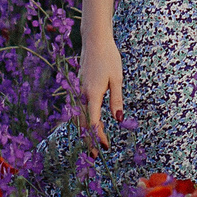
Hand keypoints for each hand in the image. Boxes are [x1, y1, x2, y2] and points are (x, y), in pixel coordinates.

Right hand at [75, 32, 122, 149]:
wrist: (94, 41)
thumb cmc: (109, 57)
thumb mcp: (117, 79)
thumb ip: (116, 100)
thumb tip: (118, 120)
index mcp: (92, 94)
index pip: (94, 122)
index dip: (99, 137)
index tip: (105, 147)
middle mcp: (81, 94)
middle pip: (83, 123)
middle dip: (88, 140)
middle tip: (94, 155)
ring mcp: (78, 91)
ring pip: (78, 117)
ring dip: (84, 132)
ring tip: (92, 143)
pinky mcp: (78, 87)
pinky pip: (78, 108)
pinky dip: (82, 120)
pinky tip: (89, 125)